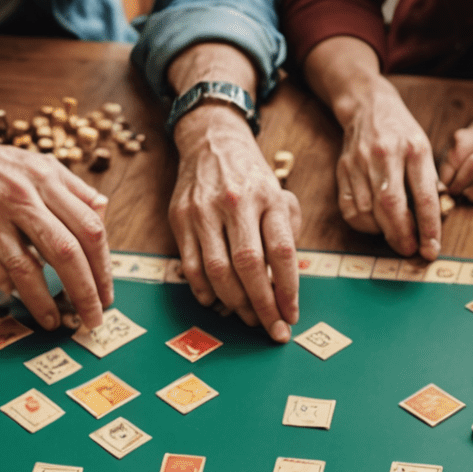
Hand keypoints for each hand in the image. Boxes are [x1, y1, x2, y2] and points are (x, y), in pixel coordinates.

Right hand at [0, 125, 111, 332]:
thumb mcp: (34, 166)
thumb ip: (71, 190)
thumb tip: (103, 216)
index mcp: (50, 176)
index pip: (92, 224)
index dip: (104, 263)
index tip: (106, 289)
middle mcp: (31, 191)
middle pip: (73, 247)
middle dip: (90, 288)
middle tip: (95, 315)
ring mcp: (4, 210)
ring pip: (42, 262)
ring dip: (56, 299)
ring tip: (63, 321)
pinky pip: (9, 267)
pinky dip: (24, 292)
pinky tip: (32, 307)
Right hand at [169, 105, 300, 340]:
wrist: (211, 141)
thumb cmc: (251, 178)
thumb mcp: (280, 195)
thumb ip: (286, 236)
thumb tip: (283, 286)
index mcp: (268, 198)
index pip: (281, 252)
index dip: (288, 290)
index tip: (292, 315)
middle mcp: (235, 203)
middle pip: (249, 266)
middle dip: (263, 306)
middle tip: (272, 330)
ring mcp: (204, 211)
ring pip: (218, 270)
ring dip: (235, 304)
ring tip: (249, 319)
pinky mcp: (180, 218)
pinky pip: (192, 265)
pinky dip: (205, 291)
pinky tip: (218, 303)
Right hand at [332, 75, 441, 259]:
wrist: (368, 106)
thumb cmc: (402, 133)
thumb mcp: (424, 150)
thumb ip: (430, 183)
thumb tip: (437, 221)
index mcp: (415, 149)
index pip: (423, 196)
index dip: (428, 227)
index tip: (431, 249)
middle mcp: (386, 154)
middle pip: (391, 206)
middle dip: (402, 235)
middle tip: (409, 251)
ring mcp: (361, 161)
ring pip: (368, 210)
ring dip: (382, 232)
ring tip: (394, 236)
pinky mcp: (343, 169)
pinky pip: (349, 208)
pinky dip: (363, 224)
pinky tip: (375, 224)